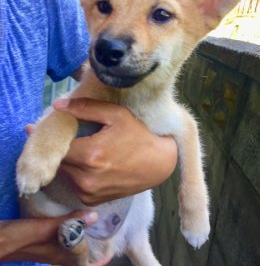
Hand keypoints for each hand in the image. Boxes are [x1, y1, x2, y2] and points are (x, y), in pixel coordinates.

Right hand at [0, 211, 109, 265]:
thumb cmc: (21, 238)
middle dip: (94, 250)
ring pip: (72, 249)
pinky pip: (64, 240)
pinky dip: (72, 231)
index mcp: (62, 256)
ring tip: (95, 226)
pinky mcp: (45, 241)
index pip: (84, 265)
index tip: (110, 251)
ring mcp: (51, 248)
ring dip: (84, 240)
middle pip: (80, 258)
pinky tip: (74, 219)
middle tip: (106, 235)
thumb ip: (69, 222)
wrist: (0, 240)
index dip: (99, 261)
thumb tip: (95, 216)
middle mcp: (58, 255)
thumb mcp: (45, 227)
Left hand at [53, 97, 176, 205]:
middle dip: (63, 148)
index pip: (56, 146)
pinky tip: (92, 165)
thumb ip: (85, 107)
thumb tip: (57, 106)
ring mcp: (88, 192)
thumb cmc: (138, 135)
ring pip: (64, 173)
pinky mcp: (91, 200)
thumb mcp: (116, 114)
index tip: (57, 130)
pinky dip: (77, 174)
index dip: (54, 137)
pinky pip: (73, 184)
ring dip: (70, 161)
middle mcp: (86, 178)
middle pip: (59, 160)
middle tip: (76, 138)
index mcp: (90, 155)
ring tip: (85, 150)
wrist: (158, 164)